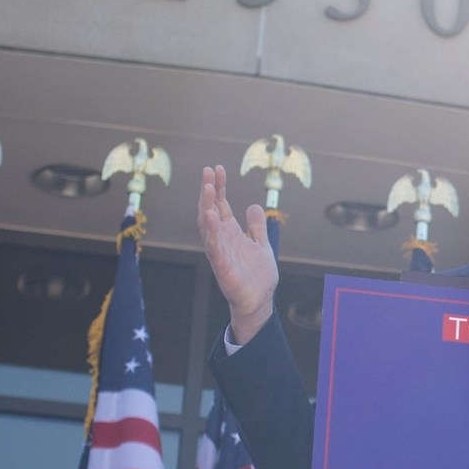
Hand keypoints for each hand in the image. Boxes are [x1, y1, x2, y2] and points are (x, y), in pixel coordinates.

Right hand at [198, 165, 280, 345]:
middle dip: (209, 190)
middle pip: (210, 209)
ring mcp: (219, 251)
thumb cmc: (257, 275)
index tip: (217, 168)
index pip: (221, 205)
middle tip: (208, 170)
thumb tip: (253, 205)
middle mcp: (221, 239)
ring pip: (208, 225)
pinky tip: (210, 215)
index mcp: (230, 233)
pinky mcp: (221, 265)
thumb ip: (256, 226)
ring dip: (207, 205)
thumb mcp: (261, 244)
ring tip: (208, 187)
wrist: (259, 300)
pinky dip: (211, 230)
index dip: (219, 187)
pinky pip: (213, 245)